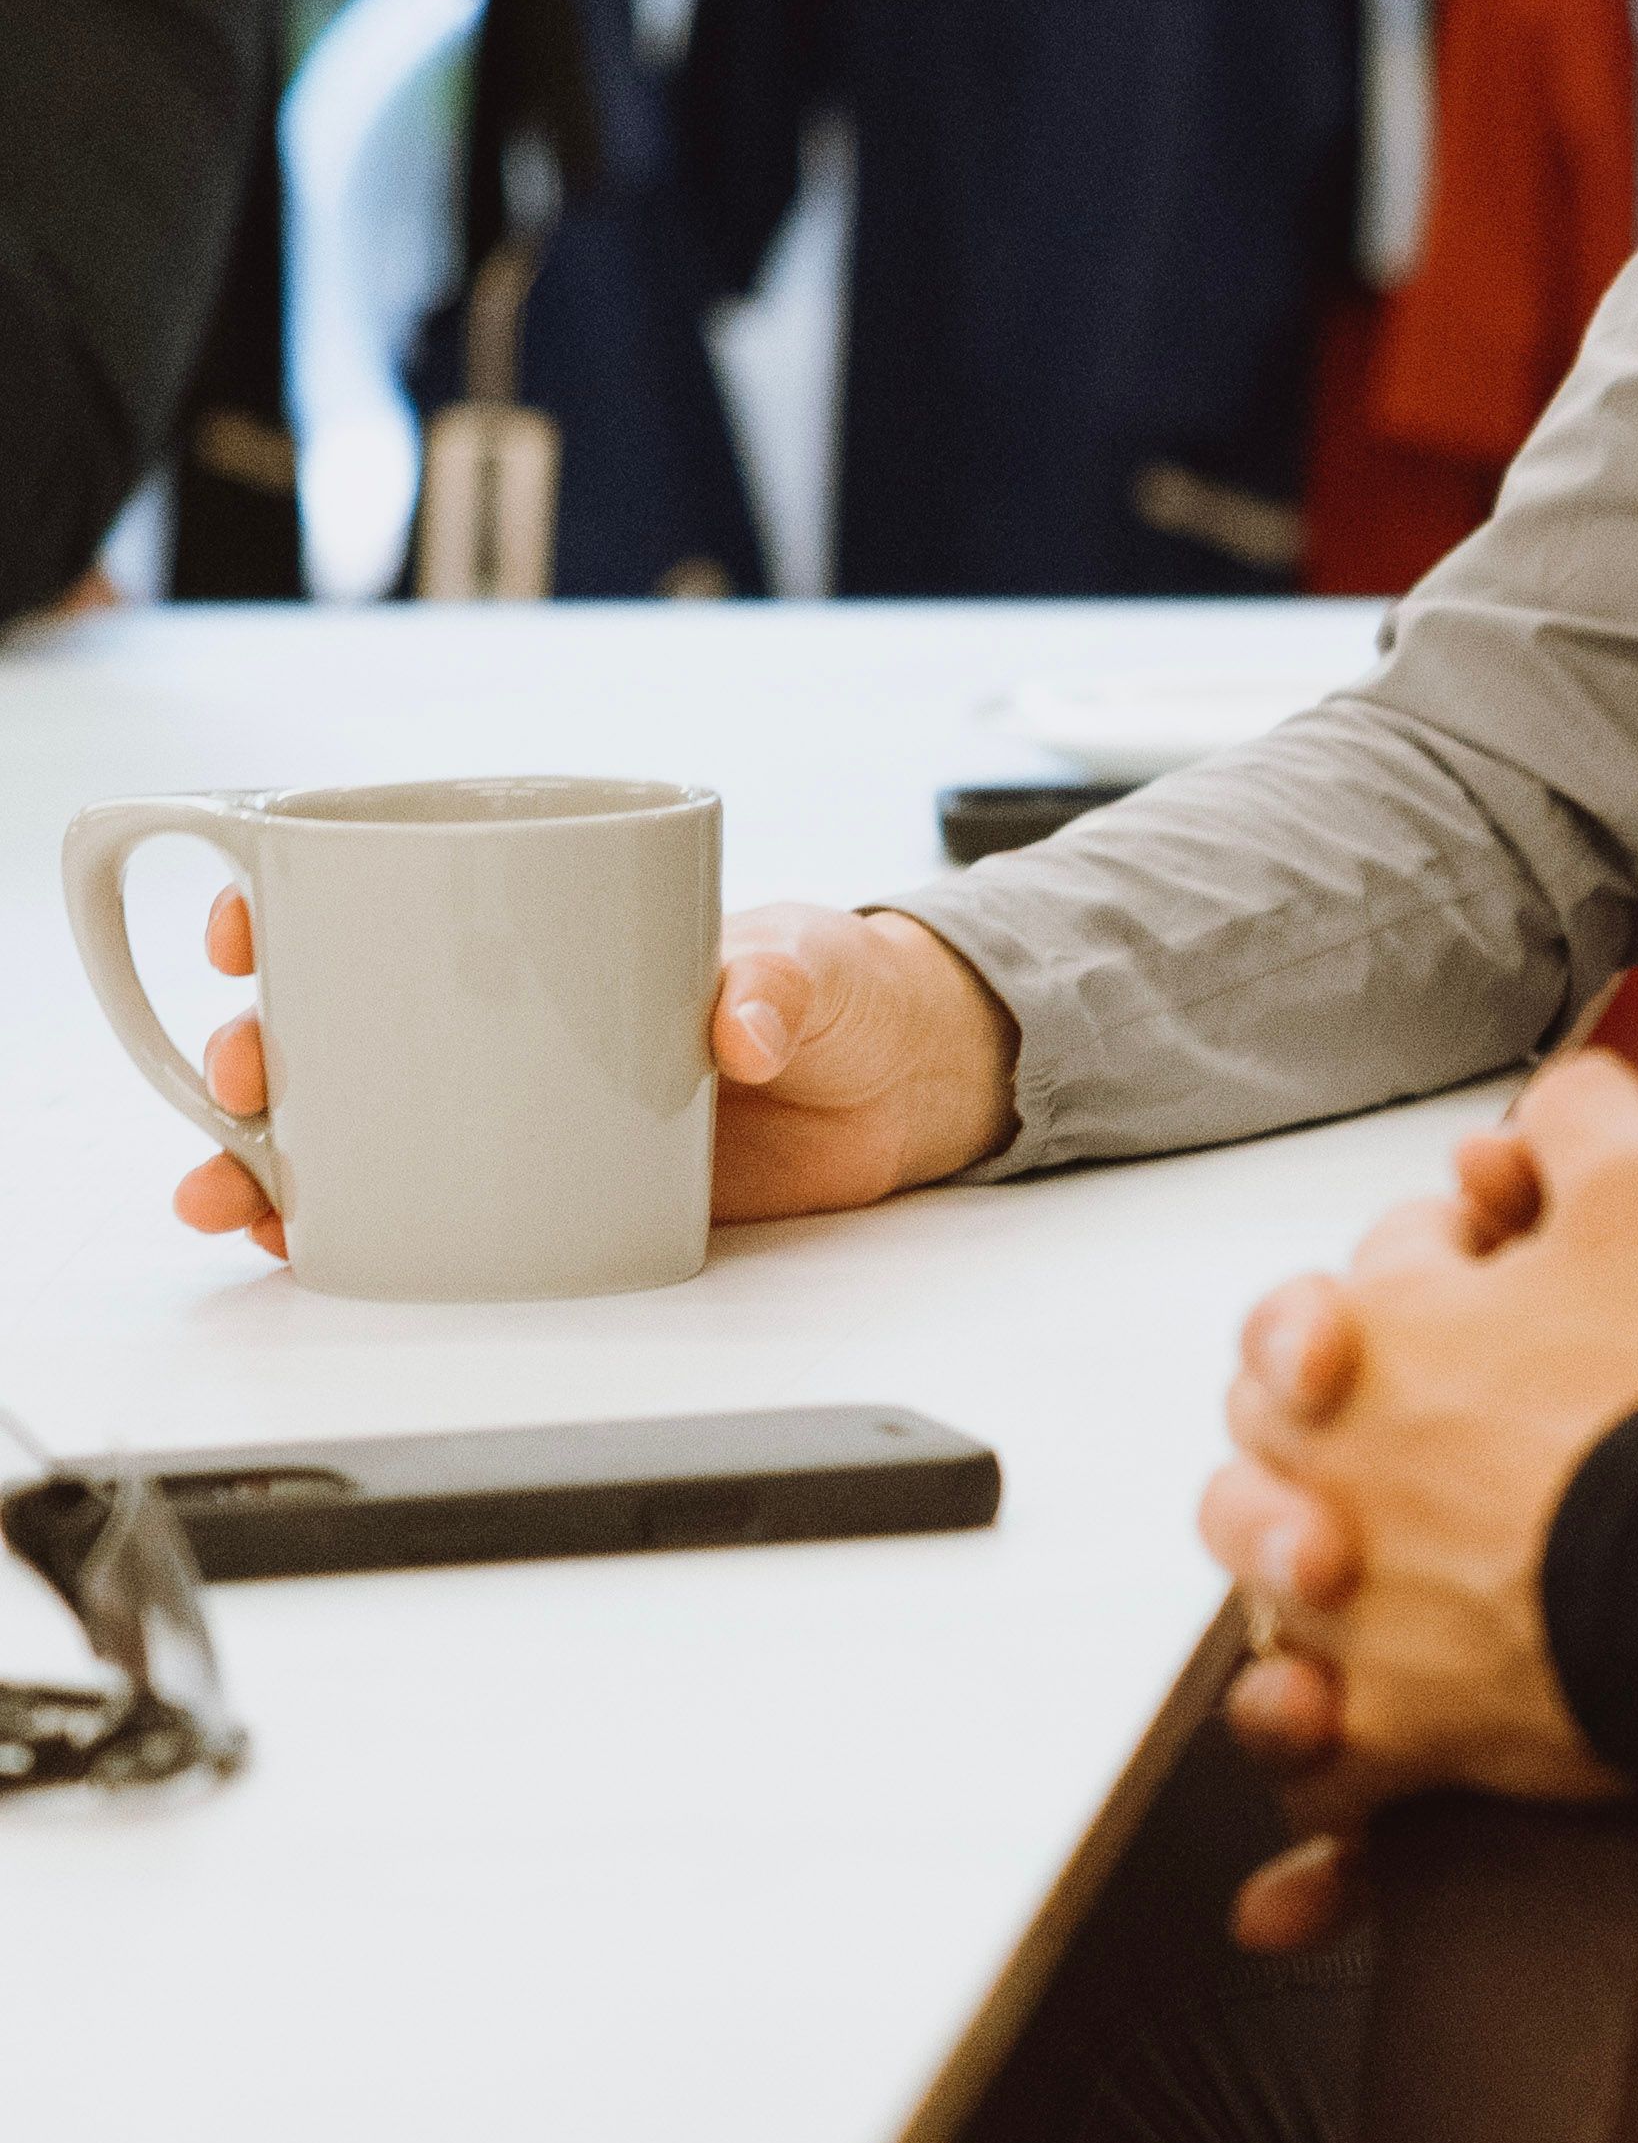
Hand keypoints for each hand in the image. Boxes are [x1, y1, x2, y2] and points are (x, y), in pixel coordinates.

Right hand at [167, 888, 1015, 1255]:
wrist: (900, 1084)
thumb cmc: (841, 987)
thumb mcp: (816, 964)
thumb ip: (783, 981)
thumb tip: (745, 1022)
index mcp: (545, 926)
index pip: (388, 896)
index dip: (294, 907)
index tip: (247, 926)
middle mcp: (503, 1014)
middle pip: (341, 1022)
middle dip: (260, 1048)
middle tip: (246, 1072)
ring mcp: (514, 1104)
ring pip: (357, 1125)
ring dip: (271, 1157)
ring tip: (232, 1193)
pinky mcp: (547, 1188)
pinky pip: (424, 1207)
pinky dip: (350, 1228)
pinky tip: (297, 1245)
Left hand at [1200, 1050, 1637, 1950]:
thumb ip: (1587, 1124)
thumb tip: (1557, 1089)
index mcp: (1370, 1337)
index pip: (1357, 1284)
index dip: (1433, 1268)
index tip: (1502, 1274)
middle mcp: (1329, 1476)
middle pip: (1267, 1438)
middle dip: (1319, 1419)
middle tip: (1407, 1424)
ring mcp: (1352, 1617)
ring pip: (1263, 1602)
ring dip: (1285, 1588)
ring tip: (1341, 1580)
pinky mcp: (1396, 1739)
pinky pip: (1329, 1800)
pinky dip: (1318, 1837)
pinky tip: (1300, 1882)